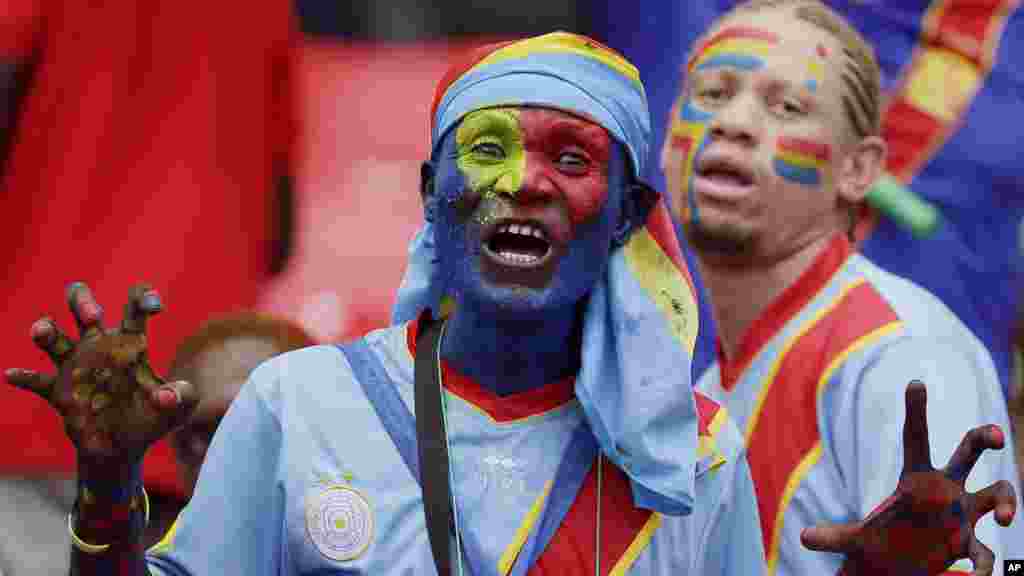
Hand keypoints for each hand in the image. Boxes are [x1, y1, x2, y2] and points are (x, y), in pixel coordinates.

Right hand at [4, 283, 196, 475]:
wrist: (124, 448)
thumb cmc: (154, 417)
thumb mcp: (179, 408)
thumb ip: (182, 396)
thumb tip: (164, 397)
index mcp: (131, 342)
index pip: (134, 308)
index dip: (142, 298)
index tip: (155, 307)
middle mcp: (99, 346)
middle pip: (83, 308)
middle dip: (83, 303)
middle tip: (93, 317)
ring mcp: (75, 366)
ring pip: (54, 338)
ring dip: (45, 330)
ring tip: (42, 331)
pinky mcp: (59, 392)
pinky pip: (38, 381)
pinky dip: (26, 378)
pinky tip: (13, 374)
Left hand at [801, 381, 1016, 575]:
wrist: (897, 566)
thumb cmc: (878, 542)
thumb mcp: (854, 540)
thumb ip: (834, 538)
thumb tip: (804, 539)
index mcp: (915, 478)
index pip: (916, 438)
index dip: (916, 411)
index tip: (914, 382)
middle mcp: (945, 489)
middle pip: (969, 452)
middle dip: (986, 438)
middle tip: (998, 437)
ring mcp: (962, 513)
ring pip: (996, 493)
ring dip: (1008, 502)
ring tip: (1007, 519)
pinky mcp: (969, 542)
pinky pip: (985, 550)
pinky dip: (984, 566)